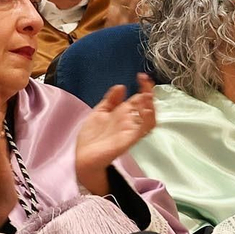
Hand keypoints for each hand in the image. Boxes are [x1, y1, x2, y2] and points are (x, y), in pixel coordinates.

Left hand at [74, 75, 156, 194]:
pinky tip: (145, 109)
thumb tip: (121, 86)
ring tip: (146, 94)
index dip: (143, 87)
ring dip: (151, 105)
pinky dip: (147, 119)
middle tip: (145, 81)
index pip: (139, 98)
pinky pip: (144, 129)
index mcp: (123, 114)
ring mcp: (131, 130)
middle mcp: (130, 121)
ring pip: (149, 118)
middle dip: (149, 92)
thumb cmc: (91, 137)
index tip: (141, 76)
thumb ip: (111, 100)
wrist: (83, 157)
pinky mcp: (130, 139)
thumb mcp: (99, 113)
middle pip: (146, 106)